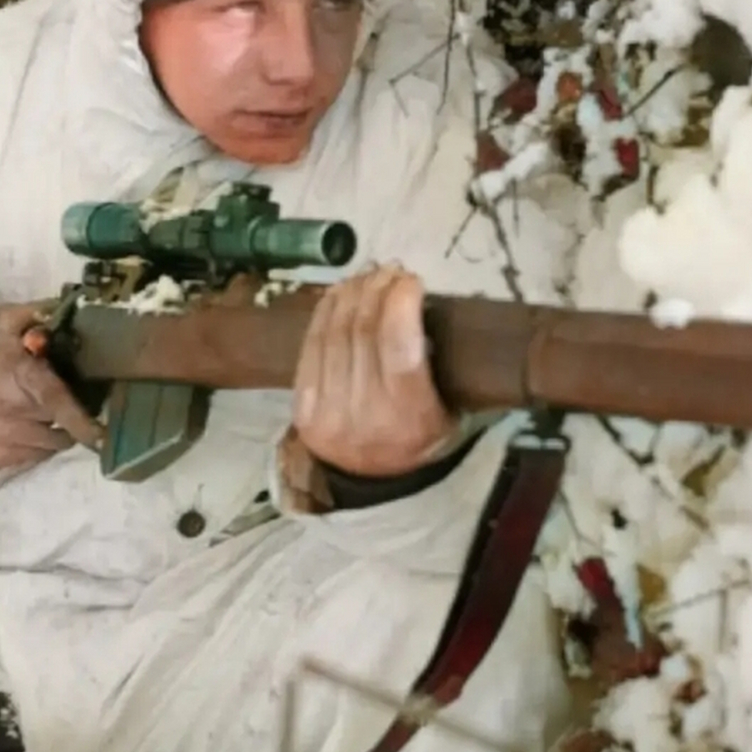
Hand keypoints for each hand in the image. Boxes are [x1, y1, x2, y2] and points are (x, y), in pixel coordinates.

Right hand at [0, 303, 103, 469]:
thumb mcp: (2, 322)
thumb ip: (38, 314)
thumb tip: (70, 308)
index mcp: (24, 380)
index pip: (60, 404)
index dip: (84, 422)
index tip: (103, 436)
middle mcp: (19, 416)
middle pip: (64, 426)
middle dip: (72, 415)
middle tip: (65, 399)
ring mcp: (8, 443)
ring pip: (51, 445)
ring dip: (55, 431)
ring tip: (43, 412)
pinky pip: (33, 457)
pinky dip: (37, 445)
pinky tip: (25, 425)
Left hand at [291, 265, 457, 477]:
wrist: (374, 480)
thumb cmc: (423, 435)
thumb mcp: (450, 409)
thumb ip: (440, 362)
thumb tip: (421, 300)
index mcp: (409, 417)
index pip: (398, 346)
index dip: (401, 303)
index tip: (411, 279)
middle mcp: (365, 415)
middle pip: (363, 332)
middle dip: (377, 289)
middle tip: (390, 270)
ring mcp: (328, 412)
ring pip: (334, 333)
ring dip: (352, 293)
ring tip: (368, 276)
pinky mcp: (302, 407)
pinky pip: (311, 345)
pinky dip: (326, 311)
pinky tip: (340, 292)